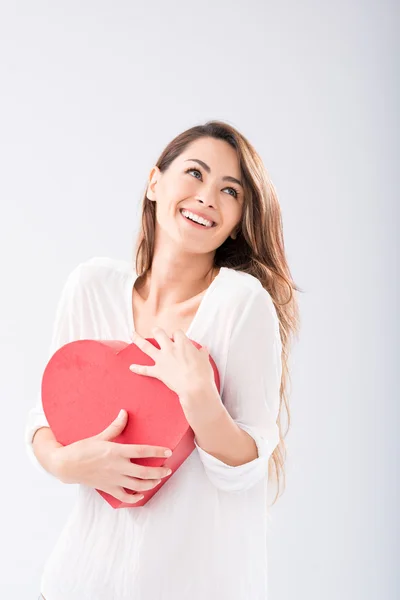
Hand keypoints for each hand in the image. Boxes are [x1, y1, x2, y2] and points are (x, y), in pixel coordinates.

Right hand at [52, 409, 172, 503]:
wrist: (66, 465)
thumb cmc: (82, 449)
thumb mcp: (100, 436)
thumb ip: (115, 427)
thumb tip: (124, 412)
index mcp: (116, 451)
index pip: (142, 451)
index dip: (157, 451)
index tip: (168, 451)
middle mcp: (117, 466)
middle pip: (144, 471)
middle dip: (159, 471)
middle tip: (168, 469)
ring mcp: (113, 479)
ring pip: (137, 485)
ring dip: (151, 483)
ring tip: (158, 479)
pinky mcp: (108, 488)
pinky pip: (124, 496)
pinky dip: (135, 497)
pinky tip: (141, 494)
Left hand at [128, 327, 214, 396]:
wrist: (195, 388)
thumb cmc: (202, 373)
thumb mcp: (205, 360)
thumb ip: (202, 352)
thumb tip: (203, 348)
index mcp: (183, 344)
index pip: (177, 333)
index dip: (177, 335)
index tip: (178, 339)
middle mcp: (170, 349)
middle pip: (159, 333)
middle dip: (157, 331)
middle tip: (155, 331)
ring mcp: (162, 359)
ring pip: (146, 346)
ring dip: (138, 339)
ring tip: (132, 335)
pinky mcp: (158, 371)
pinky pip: (145, 370)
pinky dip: (138, 369)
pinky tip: (131, 367)